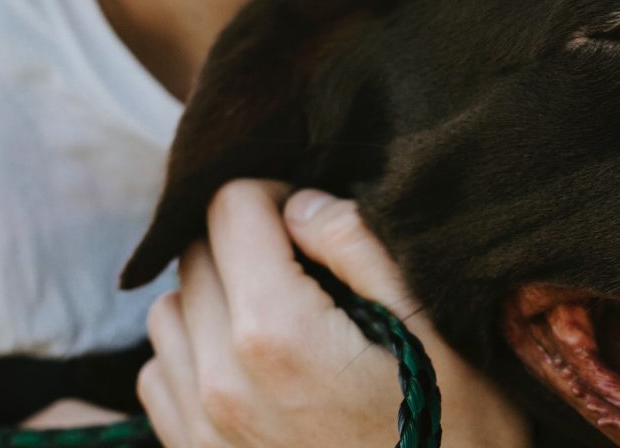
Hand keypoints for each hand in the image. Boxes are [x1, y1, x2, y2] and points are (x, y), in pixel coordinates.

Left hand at [138, 180, 528, 447]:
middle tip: (307, 267)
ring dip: (214, 296)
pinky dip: (194, 354)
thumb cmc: (459, 431)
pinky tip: (252, 367)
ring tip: (279, 316)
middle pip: (195, 254)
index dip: (274, 194)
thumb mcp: (437, 329)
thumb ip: (360, 249)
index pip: (230, 207)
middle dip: (245, 242)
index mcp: (277, 333)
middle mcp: (220, 380)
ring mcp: (201, 428)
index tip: (312, 219)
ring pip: (168, 311)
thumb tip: (300, 204)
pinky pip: (159, 375)